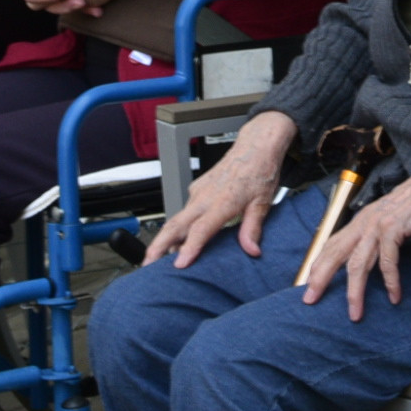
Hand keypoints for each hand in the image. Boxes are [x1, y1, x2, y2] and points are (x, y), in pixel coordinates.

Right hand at [146, 112, 295, 264]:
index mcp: (223, 202)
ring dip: (166, 238)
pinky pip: (184, 210)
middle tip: (147, 264)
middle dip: (159, 245)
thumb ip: (253, 228)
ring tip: (157, 259)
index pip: (201, 229)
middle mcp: (206, 197)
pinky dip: (178, 227)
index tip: (179, 264)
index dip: (189, 248)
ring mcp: (199, 192)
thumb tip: (251, 250)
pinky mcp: (197, 188)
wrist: (255, 146)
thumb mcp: (262, 203)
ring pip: (177, 218)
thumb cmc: (259, 171)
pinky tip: (179, 240)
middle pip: (175, 224)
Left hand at [300, 154, 410, 319]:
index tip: (308, 286)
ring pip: (358, 262)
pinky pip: (388, 259)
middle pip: (335, 253)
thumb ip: (380, 236)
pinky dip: (390, 280)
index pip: (332, 244)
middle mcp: (366, 220)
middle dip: (320, 278)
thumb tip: (371, 260)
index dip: (317, 265)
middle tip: (310, 300)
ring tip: (355, 313)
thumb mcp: (394, 219)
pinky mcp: (397, 225)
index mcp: (363, 219)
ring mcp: (380, 222)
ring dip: (355, 291)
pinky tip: (394, 295)